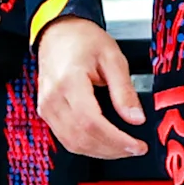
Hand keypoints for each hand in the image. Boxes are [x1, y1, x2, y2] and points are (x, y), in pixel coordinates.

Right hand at [36, 16, 147, 158]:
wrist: (58, 33)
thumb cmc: (83, 40)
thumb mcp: (113, 59)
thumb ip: (124, 91)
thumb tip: (135, 118)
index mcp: (69, 82)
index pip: (92, 123)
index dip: (116, 140)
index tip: (137, 145)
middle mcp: (53, 98)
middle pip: (81, 138)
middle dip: (112, 150)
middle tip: (135, 149)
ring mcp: (46, 107)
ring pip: (72, 143)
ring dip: (100, 151)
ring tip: (123, 148)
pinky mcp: (46, 111)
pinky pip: (65, 138)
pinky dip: (87, 146)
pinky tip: (104, 143)